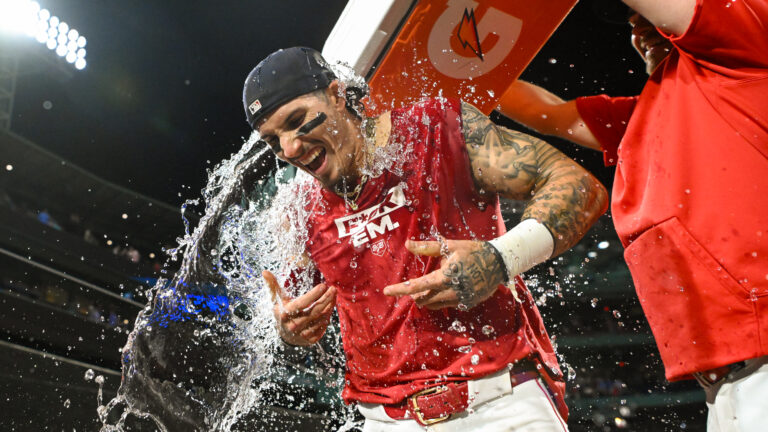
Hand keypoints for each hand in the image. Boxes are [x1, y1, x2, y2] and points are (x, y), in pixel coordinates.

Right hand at [262, 270, 335, 345]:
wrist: (284, 336)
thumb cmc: (282, 312)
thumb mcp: (276, 300)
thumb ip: (272, 286)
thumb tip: (264, 272)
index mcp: (285, 314)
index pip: (302, 303)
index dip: (313, 294)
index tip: (323, 285)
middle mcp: (294, 325)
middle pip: (314, 311)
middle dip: (326, 299)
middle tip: (333, 289)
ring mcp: (302, 334)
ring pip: (321, 318)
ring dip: (329, 306)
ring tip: (333, 295)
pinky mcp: (311, 339)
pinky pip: (323, 326)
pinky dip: (328, 316)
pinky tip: (330, 307)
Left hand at [383, 239, 506, 309]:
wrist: (499, 261)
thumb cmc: (472, 250)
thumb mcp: (449, 246)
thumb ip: (427, 248)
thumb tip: (407, 244)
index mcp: (445, 276)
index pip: (417, 286)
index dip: (400, 289)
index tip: (387, 291)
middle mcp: (451, 291)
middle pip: (424, 299)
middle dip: (416, 295)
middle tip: (414, 288)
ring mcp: (461, 299)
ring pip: (435, 304)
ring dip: (428, 298)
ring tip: (427, 289)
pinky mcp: (468, 303)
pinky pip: (448, 305)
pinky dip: (441, 300)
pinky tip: (445, 290)